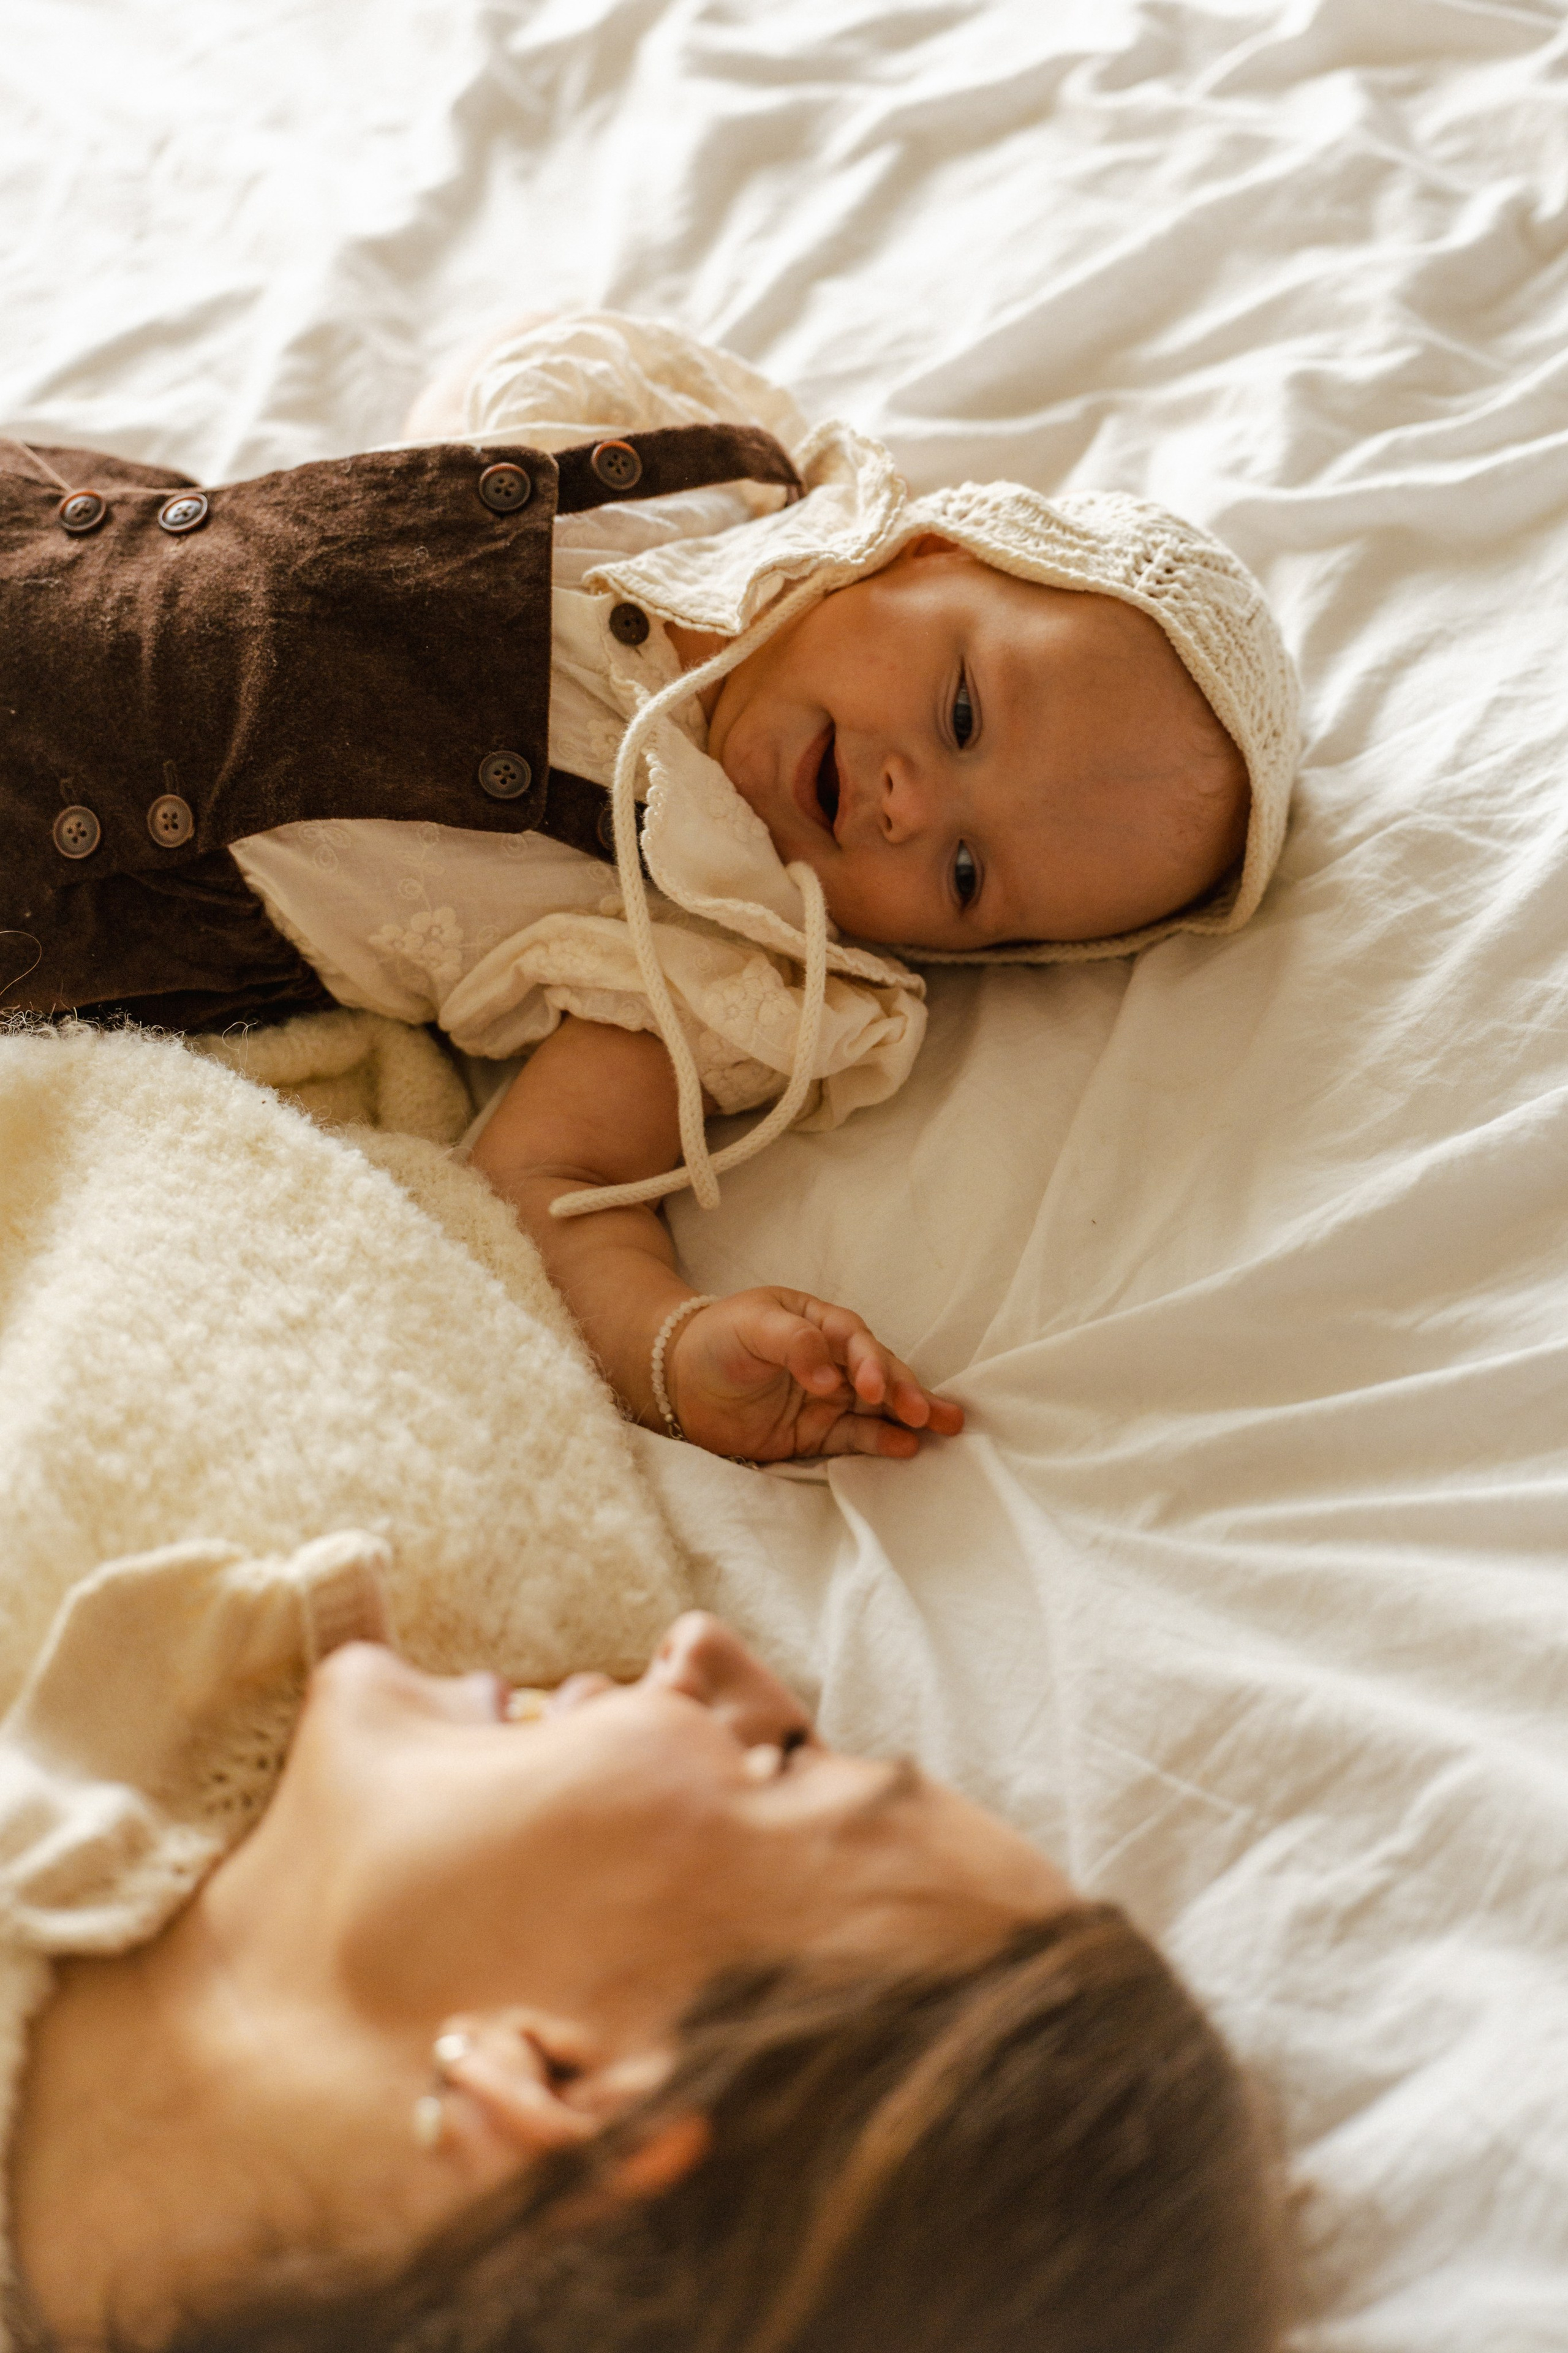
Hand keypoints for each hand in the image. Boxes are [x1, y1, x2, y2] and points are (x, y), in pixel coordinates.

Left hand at [664, 1289, 964, 1462]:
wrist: (676, 1381)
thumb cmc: (716, 1338)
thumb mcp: (751, 1325)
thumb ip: (794, 1343)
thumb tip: (832, 1379)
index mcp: (819, 1323)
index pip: (856, 1341)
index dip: (870, 1363)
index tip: (873, 1388)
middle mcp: (831, 1361)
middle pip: (879, 1373)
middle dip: (906, 1391)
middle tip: (929, 1413)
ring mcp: (826, 1399)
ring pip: (877, 1408)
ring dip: (910, 1416)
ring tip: (946, 1428)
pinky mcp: (814, 1433)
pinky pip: (853, 1438)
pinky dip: (880, 1443)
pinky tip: (905, 1448)